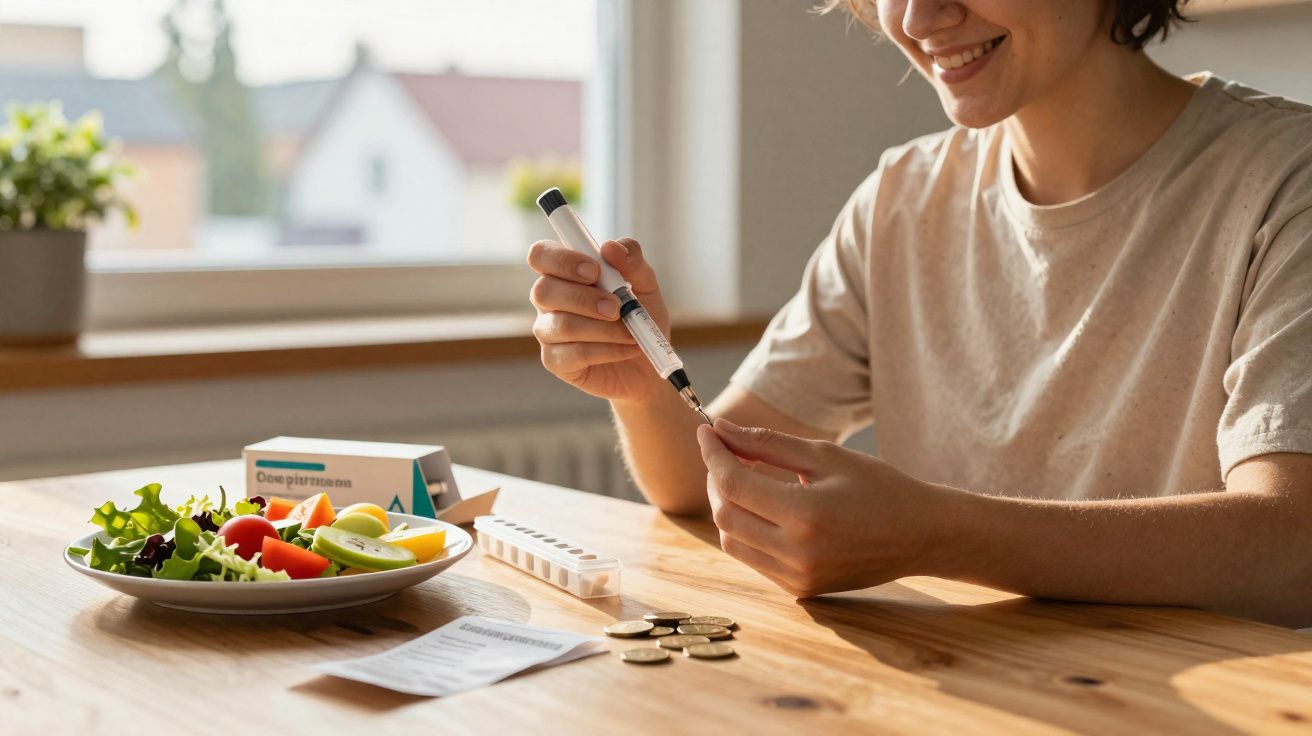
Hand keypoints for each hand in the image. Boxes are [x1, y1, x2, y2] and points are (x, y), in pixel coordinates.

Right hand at [527, 237, 670, 401]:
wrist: (649, 363)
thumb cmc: (641, 318)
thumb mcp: (646, 285)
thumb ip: (631, 261)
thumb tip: (610, 247)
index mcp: (564, 273)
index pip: (541, 255)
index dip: (562, 260)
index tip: (595, 270)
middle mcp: (549, 300)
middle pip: (543, 290)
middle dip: (584, 298)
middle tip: (616, 308)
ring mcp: (548, 332)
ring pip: (561, 324)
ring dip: (603, 328)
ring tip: (631, 333)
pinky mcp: (555, 361)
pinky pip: (574, 354)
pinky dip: (608, 350)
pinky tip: (628, 348)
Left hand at [695, 418, 959, 597]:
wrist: (922, 536)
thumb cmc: (879, 487)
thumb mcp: (826, 456)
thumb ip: (767, 444)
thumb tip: (720, 429)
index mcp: (806, 516)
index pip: (734, 483)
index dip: (713, 454)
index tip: (706, 432)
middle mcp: (797, 554)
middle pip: (725, 515)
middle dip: (715, 480)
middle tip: (724, 453)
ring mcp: (798, 578)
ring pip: (732, 542)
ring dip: (727, 507)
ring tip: (743, 479)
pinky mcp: (801, 590)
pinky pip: (753, 559)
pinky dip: (746, 530)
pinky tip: (763, 508)